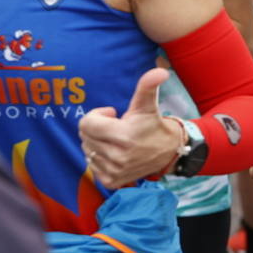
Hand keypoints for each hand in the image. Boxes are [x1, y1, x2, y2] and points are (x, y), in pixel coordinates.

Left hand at [79, 68, 184, 188]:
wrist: (167, 151)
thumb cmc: (152, 123)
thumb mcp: (147, 103)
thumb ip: (148, 85)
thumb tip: (160, 71)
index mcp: (123, 136)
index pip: (86, 124)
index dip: (97, 115)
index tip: (112, 113)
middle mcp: (117, 157)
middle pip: (85, 136)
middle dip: (96, 127)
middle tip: (114, 126)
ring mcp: (114, 171)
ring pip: (87, 150)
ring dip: (97, 142)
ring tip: (115, 140)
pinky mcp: (112, 182)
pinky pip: (91, 166)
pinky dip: (99, 158)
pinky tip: (114, 153)